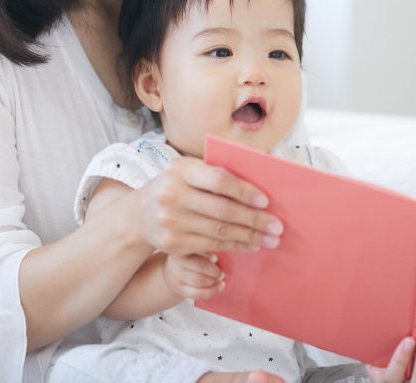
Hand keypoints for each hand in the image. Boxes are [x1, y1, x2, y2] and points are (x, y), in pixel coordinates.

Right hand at [135, 155, 282, 255]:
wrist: (138, 215)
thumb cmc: (173, 188)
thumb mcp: (185, 173)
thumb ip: (212, 175)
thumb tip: (255, 189)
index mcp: (180, 170)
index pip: (218, 180)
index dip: (244, 191)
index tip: (265, 201)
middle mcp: (172, 194)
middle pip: (222, 210)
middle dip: (254, 220)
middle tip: (277, 226)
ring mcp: (171, 221)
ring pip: (219, 231)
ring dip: (249, 236)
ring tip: (269, 239)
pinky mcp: (173, 243)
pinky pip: (211, 246)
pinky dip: (234, 246)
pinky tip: (250, 245)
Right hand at [163, 252, 224, 300]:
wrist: (172, 273)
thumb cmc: (187, 259)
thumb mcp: (192, 249)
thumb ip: (204, 250)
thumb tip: (221, 254)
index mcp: (181, 248)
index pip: (197, 250)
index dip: (209, 255)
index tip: (216, 259)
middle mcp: (176, 261)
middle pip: (200, 267)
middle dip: (215, 272)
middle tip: (222, 273)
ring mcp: (177, 277)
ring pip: (200, 281)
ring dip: (214, 282)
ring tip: (220, 280)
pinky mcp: (180, 289)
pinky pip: (198, 294)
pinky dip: (211, 292)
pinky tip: (218, 288)